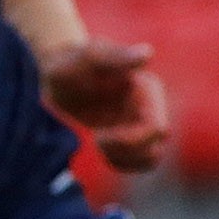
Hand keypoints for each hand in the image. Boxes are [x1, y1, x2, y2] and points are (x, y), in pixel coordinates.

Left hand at [43, 37, 171, 174]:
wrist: (61, 71)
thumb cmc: (74, 61)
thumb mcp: (89, 57)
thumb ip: (116, 56)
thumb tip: (146, 54)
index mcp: (148, 90)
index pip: (155, 129)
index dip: (129, 141)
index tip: (97, 136)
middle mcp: (150, 106)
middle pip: (157, 145)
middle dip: (126, 151)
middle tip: (97, 140)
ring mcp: (141, 121)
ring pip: (153, 156)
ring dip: (127, 160)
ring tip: (100, 145)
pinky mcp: (129, 133)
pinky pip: (140, 161)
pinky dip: (123, 164)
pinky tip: (103, 152)